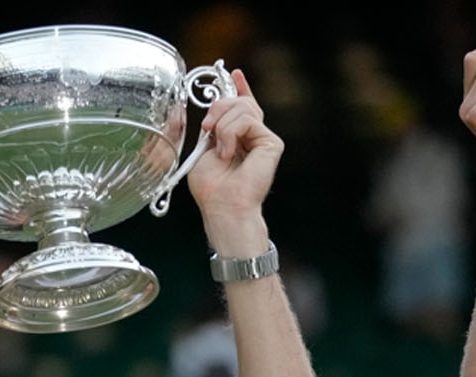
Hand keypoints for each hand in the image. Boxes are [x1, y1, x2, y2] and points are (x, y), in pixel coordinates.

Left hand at [187, 69, 281, 253]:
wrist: (223, 205)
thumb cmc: (212, 187)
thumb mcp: (203, 148)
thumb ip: (213, 126)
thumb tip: (214, 106)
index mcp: (238, 137)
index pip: (243, 106)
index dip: (239, 88)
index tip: (233, 72)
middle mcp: (254, 136)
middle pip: (239, 101)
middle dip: (217, 107)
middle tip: (207, 128)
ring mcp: (264, 139)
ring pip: (243, 107)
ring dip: (222, 126)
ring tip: (220, 150)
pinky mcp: (272, 143)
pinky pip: (248, 120)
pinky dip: (231, 133)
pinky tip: (228, 153)